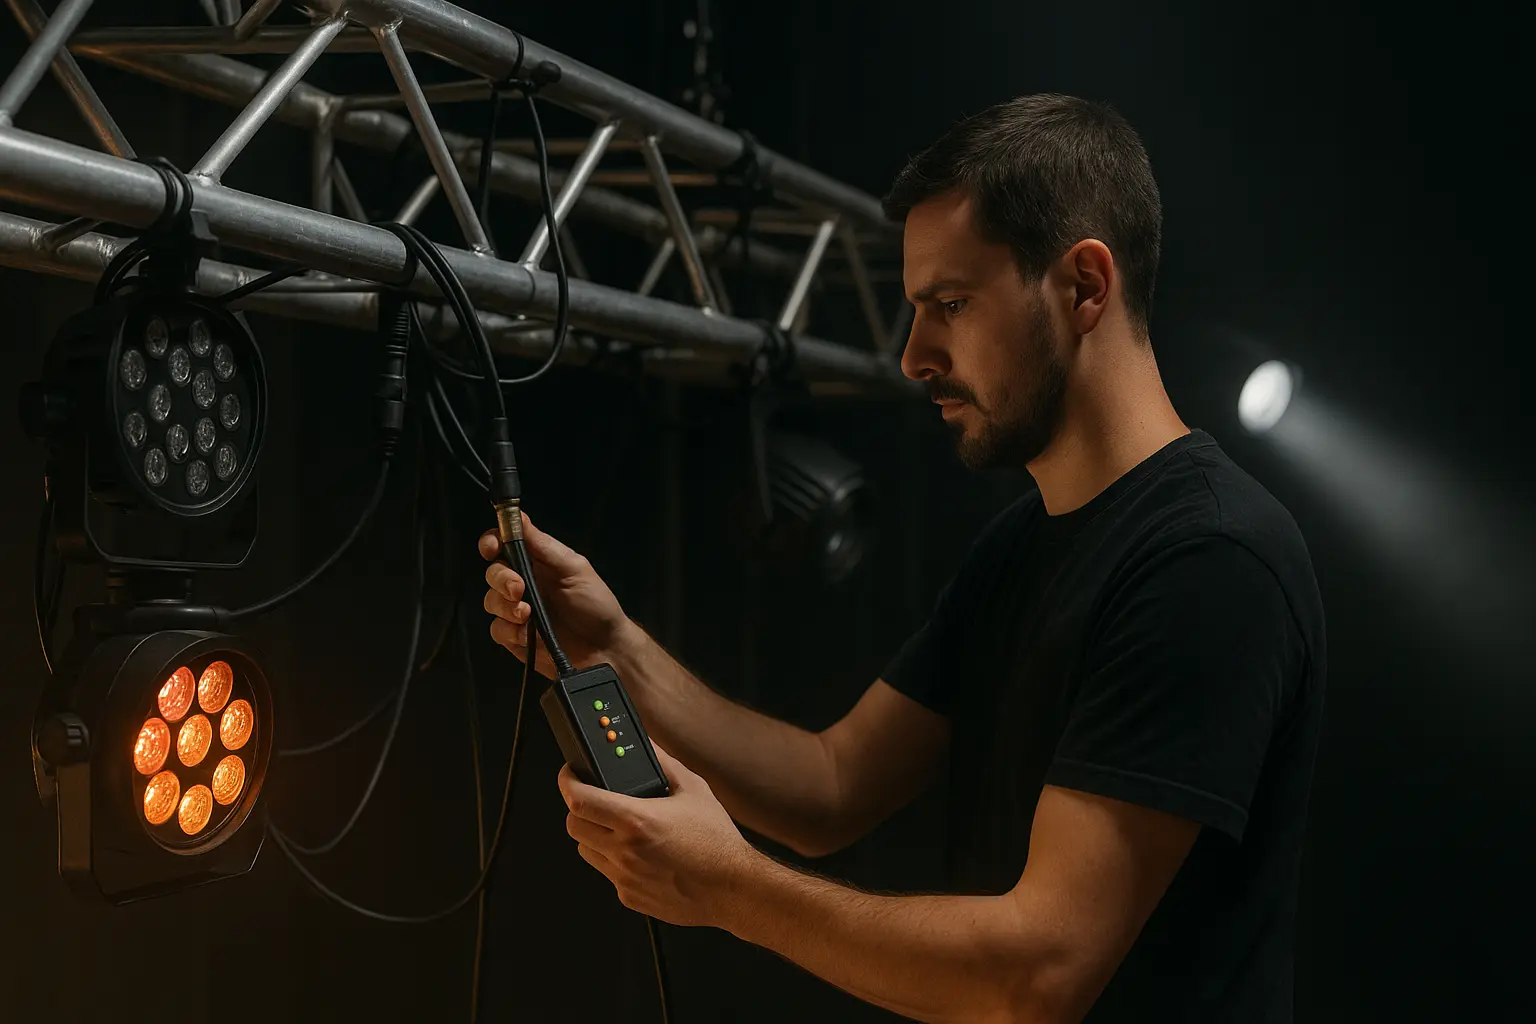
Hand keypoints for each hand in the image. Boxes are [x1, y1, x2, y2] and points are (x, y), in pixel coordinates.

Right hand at [480, 512, 630, 675]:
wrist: (604, 649)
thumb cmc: (595, 604)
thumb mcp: (574, 568)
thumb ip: (543, 546)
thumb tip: (519, 515)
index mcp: (537, 562)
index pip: (503, 544)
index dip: (492, 543)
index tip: (492, 548)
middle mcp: (524, 583)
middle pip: (492, 572)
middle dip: (501, 578)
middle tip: (518, 589)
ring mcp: (517, 610)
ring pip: (491, 601)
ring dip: (505, 606)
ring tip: (527, 614)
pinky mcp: (514, 637)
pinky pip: (497, 629)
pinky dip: (509, 630)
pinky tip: (527, 634)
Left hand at [558, 744, 762, 928]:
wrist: (732, 888)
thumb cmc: (716, 840)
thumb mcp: (693, 789)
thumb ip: (663, 762)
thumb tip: (645, 743)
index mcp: (637, 821)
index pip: (579, 800)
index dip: (567, 782)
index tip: (570, 774)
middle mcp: (625, 851)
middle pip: (574, 825)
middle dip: (579, 808)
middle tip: (595, 798)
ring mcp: (624, 877)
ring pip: (586, 850)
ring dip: (594, 835)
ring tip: (621, 828)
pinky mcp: (629, 897)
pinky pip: (607, 873)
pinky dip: (614, 860)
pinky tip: (640, 854)